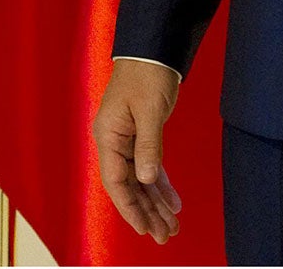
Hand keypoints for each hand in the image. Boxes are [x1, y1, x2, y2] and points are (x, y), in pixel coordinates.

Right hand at [91, 59, 182, 243]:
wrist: (153, 48)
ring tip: (172, 225)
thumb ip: (148, 146)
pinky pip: (148, 165)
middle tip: (165, 234)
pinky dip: (161, 184)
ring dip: (155, 202)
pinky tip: (173, 201)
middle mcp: (113, 140)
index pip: (116, 181)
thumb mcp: (149, 110)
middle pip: (128, 185)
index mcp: (108, 135)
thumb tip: (147, 179)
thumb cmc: (147, 73)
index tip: (146, 228)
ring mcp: (126, 138)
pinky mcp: (140, 134)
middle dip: (146, 211)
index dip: (130, 207)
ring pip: (139, 179)